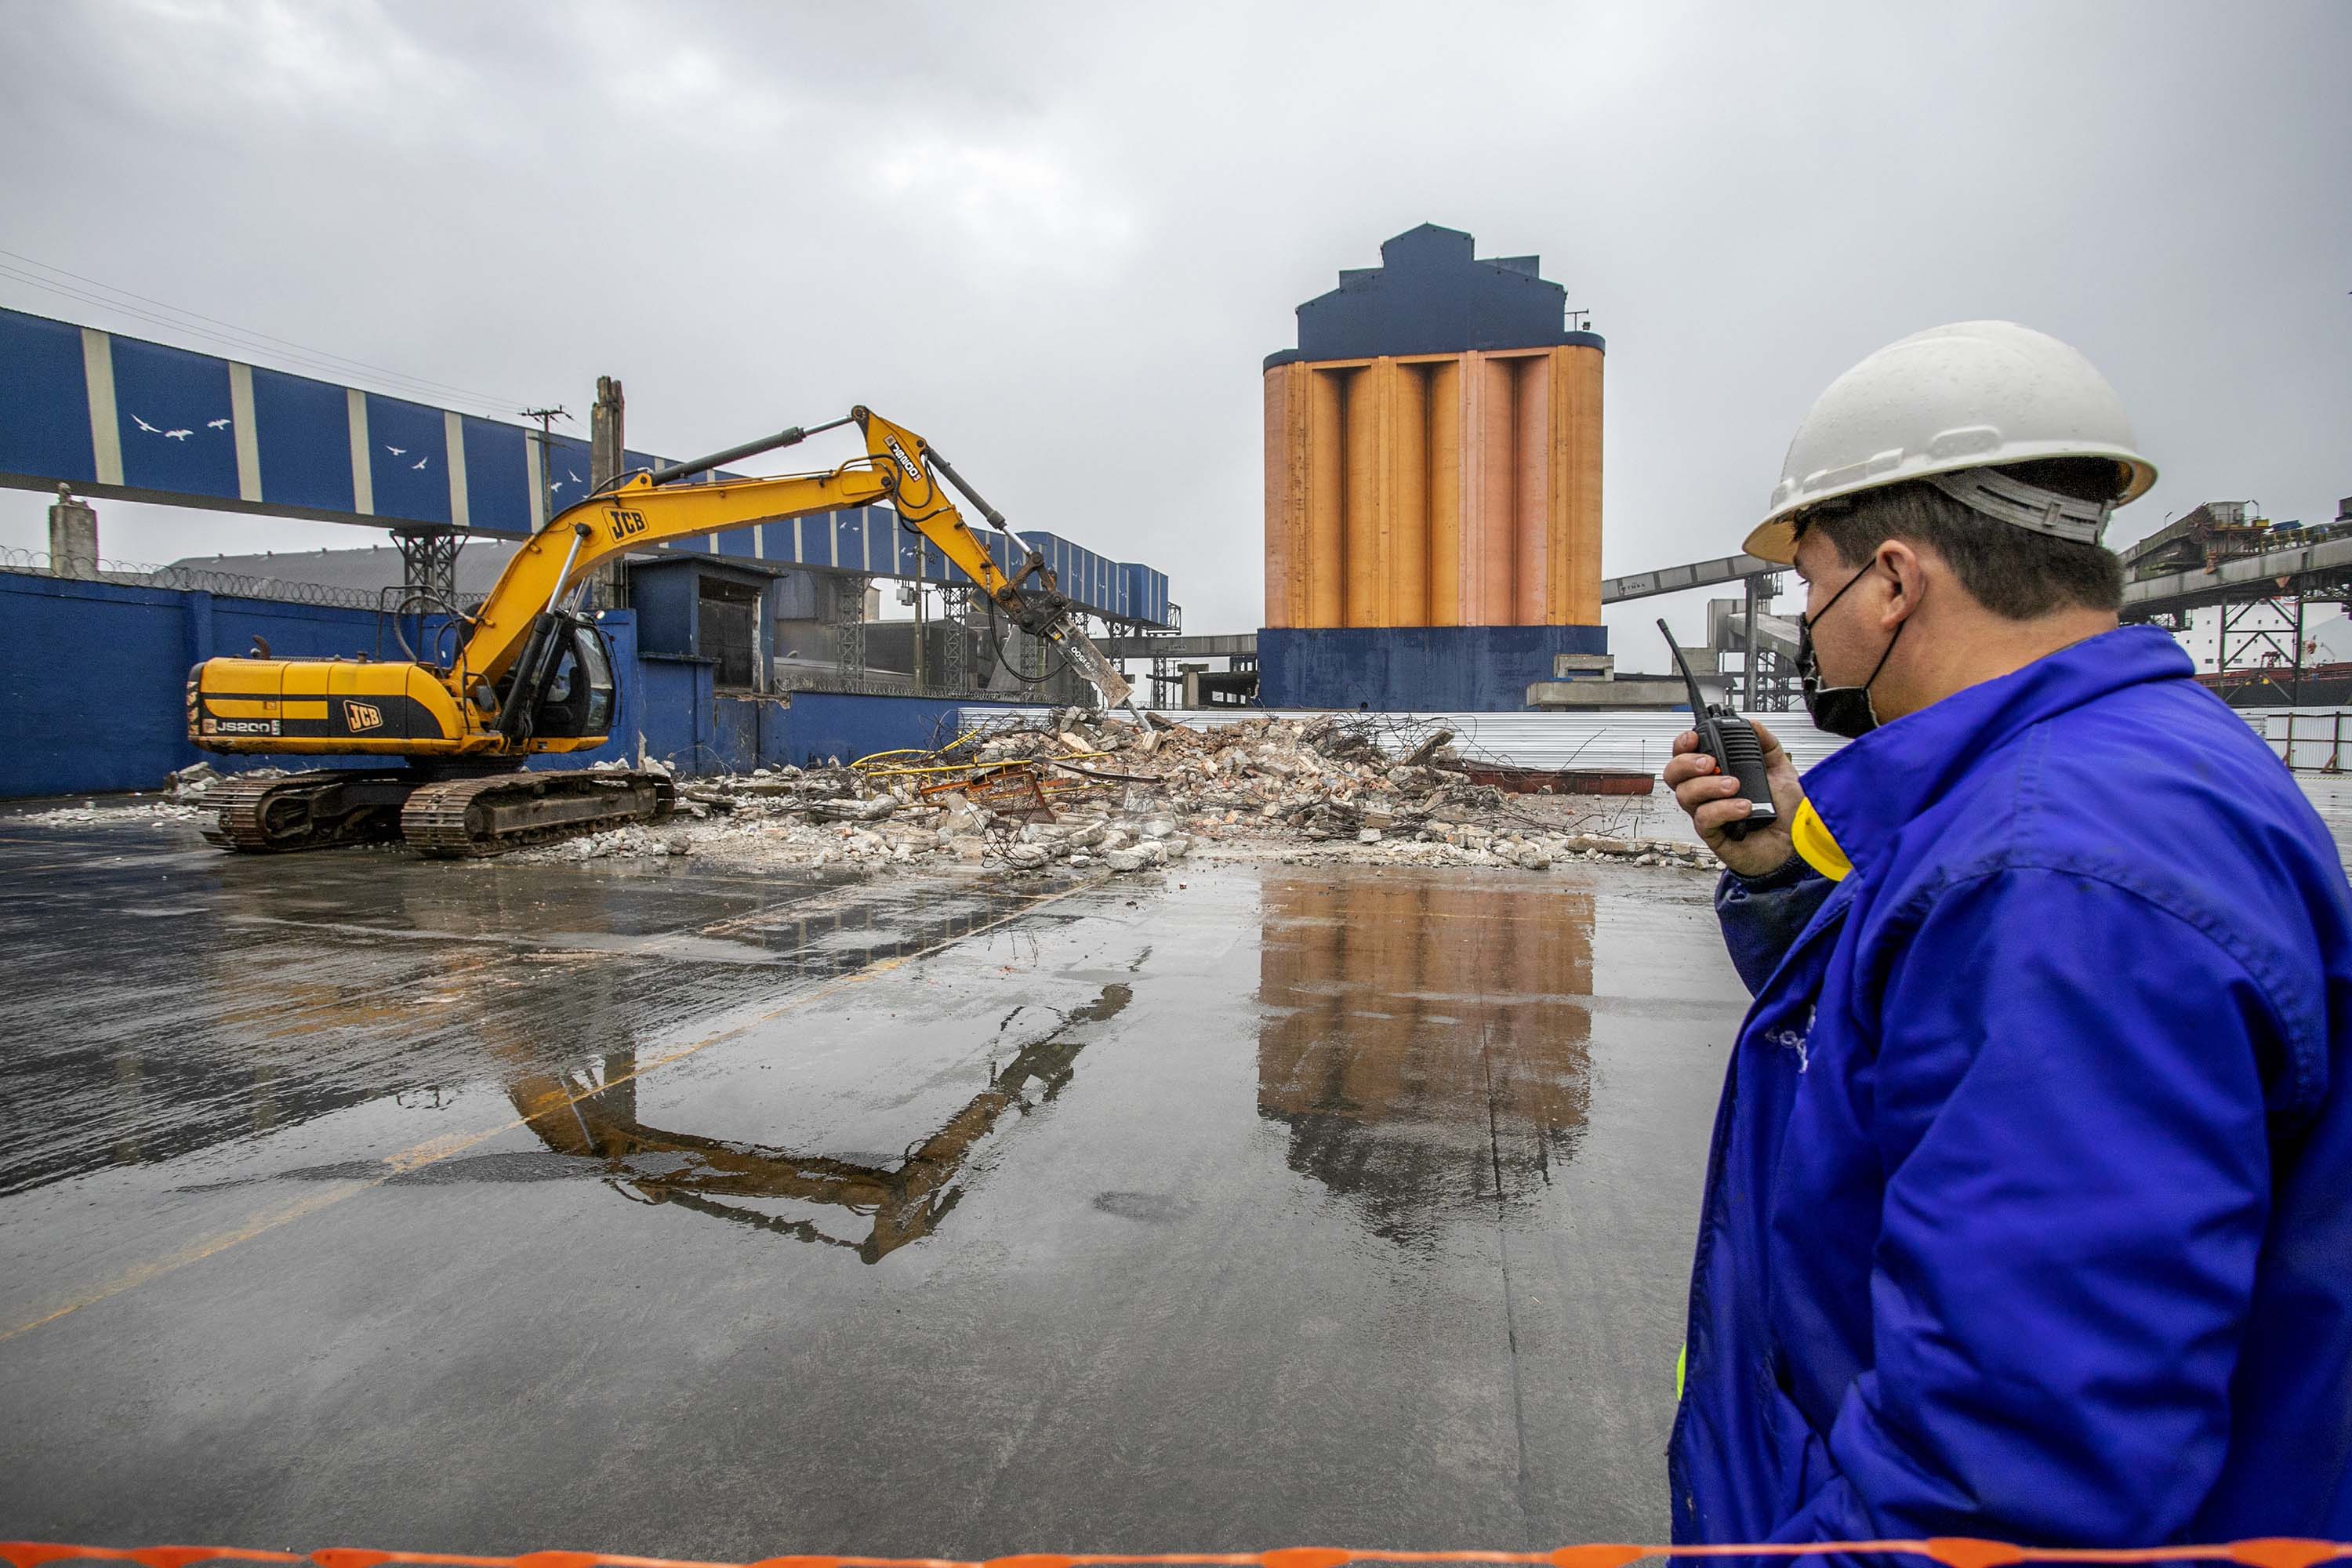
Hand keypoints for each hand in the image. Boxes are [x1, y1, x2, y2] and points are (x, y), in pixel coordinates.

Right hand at [1663, 720, 1805, 877]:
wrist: (1796, 841)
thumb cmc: (1784, 810)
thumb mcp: (1780, 769)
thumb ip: (1766, 744)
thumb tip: (1753, 724)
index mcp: (1716, 774)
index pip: (1685, 754)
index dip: (1683, 744)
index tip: (1694, 738)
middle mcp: (1706, 793)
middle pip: (1674, 774)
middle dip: (1686, 763)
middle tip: (1711, 763)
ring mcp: (1707, 814)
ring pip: (1685, 795)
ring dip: (1708, 786)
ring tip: (1734, 785)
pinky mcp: (1713, 835)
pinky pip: (1703, 819)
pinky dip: (1722, 809)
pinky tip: (1743, 807)